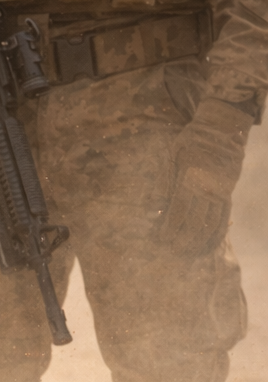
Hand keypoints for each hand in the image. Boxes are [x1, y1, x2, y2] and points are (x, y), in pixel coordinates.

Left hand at [160, 97, 252, 258]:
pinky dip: (217, 234)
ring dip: (200, 241)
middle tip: (173, 250)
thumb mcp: (173, 155)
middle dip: (184, 240)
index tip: (162, 239)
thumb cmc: (192, 141)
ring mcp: (220, 192)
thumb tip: (153, 207)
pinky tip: (209, 245)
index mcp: (191, 179)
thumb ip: (164, 182)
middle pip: (196, 222)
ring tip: (189, 252)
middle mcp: (208, 189)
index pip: (180, 211)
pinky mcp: (227, 193)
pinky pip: (224, 219)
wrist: (222, 128)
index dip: (171, 228)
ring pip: (212, 224)